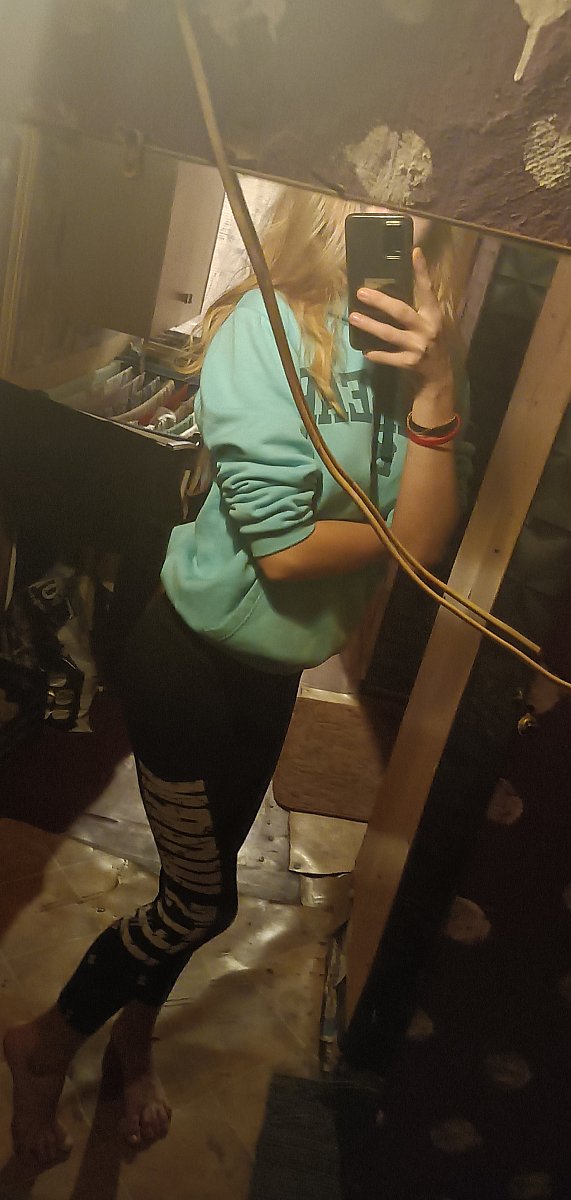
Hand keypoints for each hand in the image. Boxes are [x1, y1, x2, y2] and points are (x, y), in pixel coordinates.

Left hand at [348, 247, 452, 387]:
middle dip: (380, 302)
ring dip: (370, 326)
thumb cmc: (431, 341)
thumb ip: (418, 305)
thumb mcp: (430, 320)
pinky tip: (365, 351)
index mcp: (433, 314)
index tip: (414, 252)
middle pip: (401, 312)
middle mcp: (427, 328)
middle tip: (361, 292)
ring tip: (354, 317)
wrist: (439, 373)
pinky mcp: (410, 363)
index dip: (421, 271)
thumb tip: (394, 284)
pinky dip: (377, 355)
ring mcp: (418, 346)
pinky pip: (389, 358)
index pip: (427, 289)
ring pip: (390, 334)